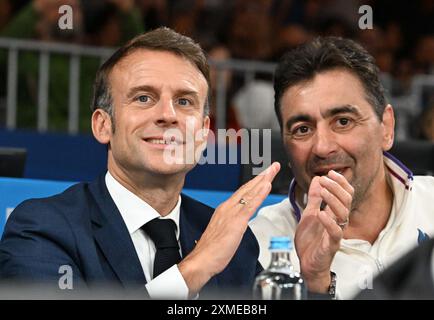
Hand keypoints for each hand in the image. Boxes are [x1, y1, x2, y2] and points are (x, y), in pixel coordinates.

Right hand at [178, 162, 280, 294]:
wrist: (202, 260)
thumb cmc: (211, 250)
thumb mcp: (224, 233)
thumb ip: (232, 225)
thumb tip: (238, 223)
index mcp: (225, 209)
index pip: (243, 192)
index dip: (254, 183)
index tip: (264, 175)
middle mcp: (228, 208)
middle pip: (247, 188)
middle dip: (262, 176)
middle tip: (273, 166)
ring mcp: (232, 213)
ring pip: (250, 193)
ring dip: (263, 180)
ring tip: (273, 170)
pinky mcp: (236, 222)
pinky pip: (250, 205)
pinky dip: (259, 194)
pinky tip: (266, 185)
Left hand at [294, 170, 353, 292]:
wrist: (306, 263)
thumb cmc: (310, 241)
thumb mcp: (309, 214)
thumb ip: (314, 198)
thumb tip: (317, 180)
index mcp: (334, 213)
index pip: (345, 194)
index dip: (340, 182)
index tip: (330, 173)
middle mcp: (338, 221)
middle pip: (347, 200)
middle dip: (336, 187)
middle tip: (325, 179)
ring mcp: (336, 232)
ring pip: (343, 214)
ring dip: (333, 200)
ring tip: (322, 192)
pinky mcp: (331, 244)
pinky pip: (335, 232)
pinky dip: (328, 221)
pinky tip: (320, 213)